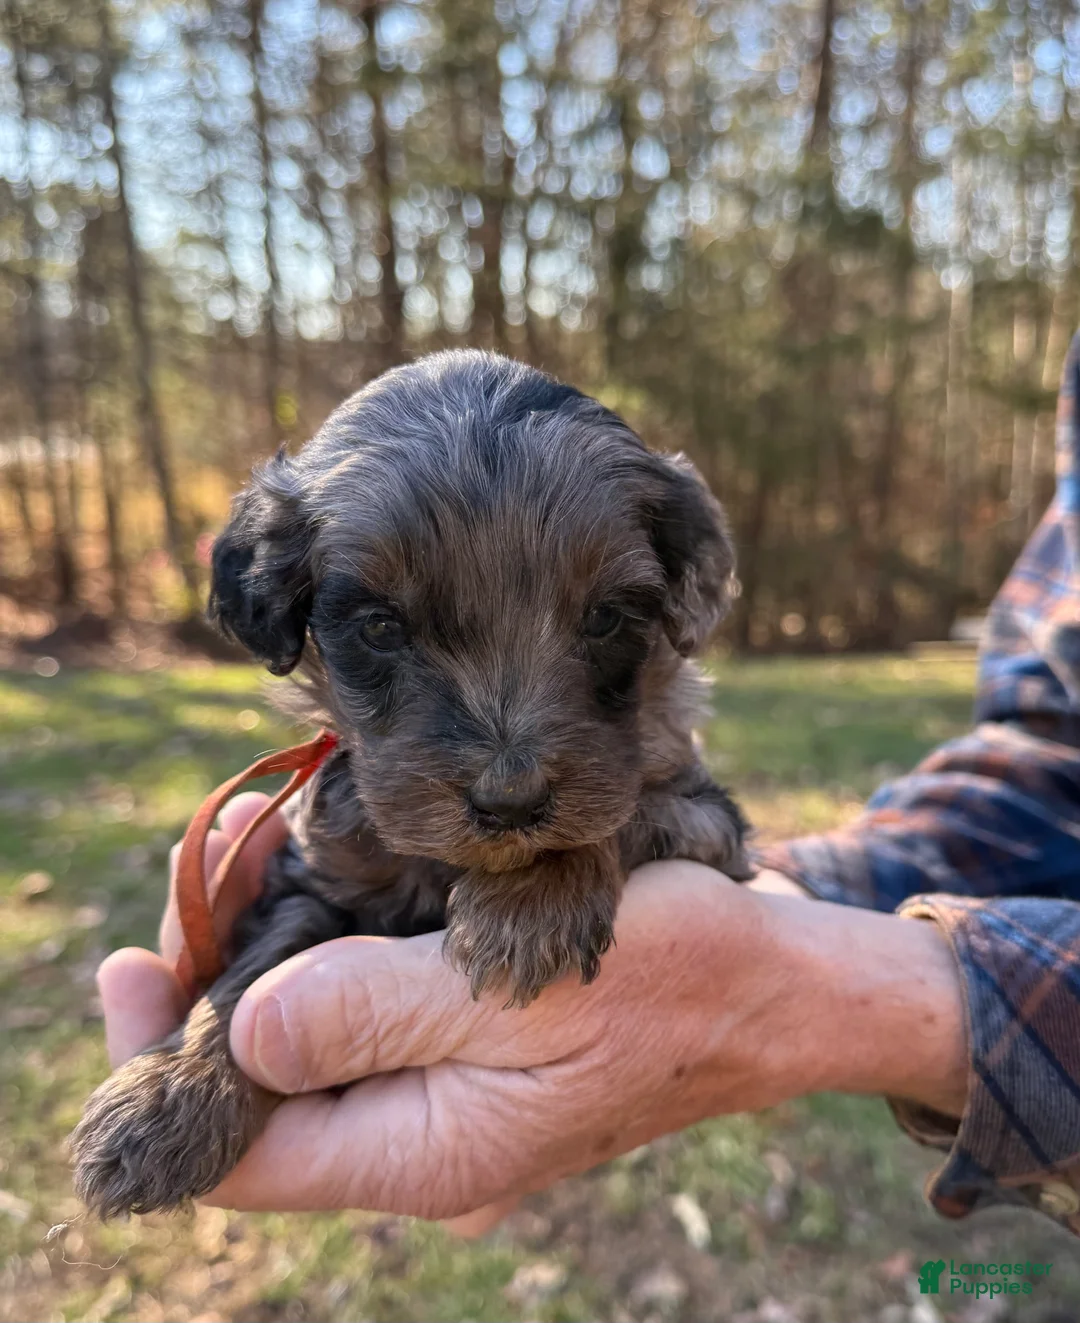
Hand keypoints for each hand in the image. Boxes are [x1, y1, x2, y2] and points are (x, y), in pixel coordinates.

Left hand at [97, 795, 967, 1221]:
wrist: (780, 989)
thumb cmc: (676, 976)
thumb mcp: (524, 991)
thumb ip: (377, 1016)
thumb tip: (244, 1036)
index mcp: (425, 1155)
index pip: (240, 1152)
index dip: (159, 1062)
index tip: (129, 960)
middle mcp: (421, 1145)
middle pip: (264, 1090)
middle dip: (213, 984)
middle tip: (207, 867)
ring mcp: (447, 1103)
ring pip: (314, 1047)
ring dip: (273, 954)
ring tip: (253, 851)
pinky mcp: (473, 1056)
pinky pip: (371, 1018)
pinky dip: (336, 948)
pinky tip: (331, 876)